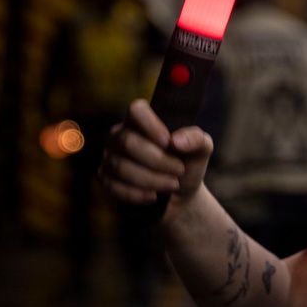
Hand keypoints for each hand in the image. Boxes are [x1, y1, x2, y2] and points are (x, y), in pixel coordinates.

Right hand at [99, 98, 213, 217]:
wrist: (179, 195)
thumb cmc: (187, 163)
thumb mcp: (201, 150)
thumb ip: (196, 139)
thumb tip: (176, 141)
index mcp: (142, 119)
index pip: (136, 110)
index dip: (150, 125)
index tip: (168, 142)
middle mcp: (121, 134)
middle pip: (128, 142)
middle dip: (157, 160)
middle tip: (178, 170)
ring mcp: (110, 156)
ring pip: (121, 167)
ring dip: (151, 180)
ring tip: (172, 184)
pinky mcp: (105, 178)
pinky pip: (114, 186)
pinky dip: (137, 194)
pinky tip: (153, 196)